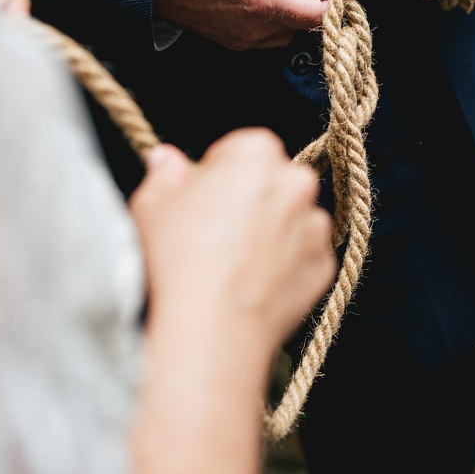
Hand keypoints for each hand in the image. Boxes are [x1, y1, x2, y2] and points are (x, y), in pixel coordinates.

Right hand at [127, 131, 335, 357]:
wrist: (212, 327)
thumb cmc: (178, 258)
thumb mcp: (151, 205)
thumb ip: (163, 173)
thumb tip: (167, 160)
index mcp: (256, 154)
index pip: (241, 146)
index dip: (216, 170)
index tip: (198, 194)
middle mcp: (296, 183)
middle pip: (272, 179)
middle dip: (249, 196)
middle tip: (213, 227)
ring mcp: (316, 227)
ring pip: (292, 217)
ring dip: (270, 229)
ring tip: (230, 261)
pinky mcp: (324, 267)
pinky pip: (302, 255)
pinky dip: (283, 263)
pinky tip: (249, 282)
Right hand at [155, 0, 332, 50]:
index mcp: (260, 2)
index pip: (319, 15)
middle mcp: (252, 29)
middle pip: (306, 25)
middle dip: (313, 2)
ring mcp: (240, 39)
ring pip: (287, 32)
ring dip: (291, 11)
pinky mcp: (230, 42)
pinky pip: (266, 36)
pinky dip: (272, 18)